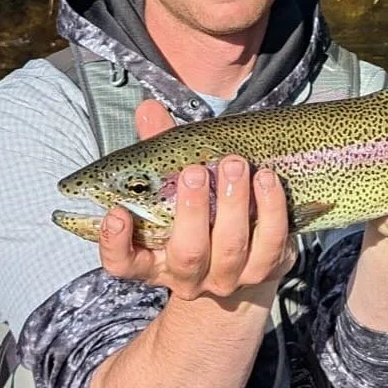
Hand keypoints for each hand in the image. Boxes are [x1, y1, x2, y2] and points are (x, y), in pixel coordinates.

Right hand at [98, 99, 294, 300]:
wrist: (244, 257)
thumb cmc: (199, 213)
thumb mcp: (173, 186)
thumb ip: (159, 150)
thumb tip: (149, 109)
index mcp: (153, 259)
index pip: (122, 262)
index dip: (115, 243)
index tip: (118, 213)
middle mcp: (188, 275)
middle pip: (188, 254)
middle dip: (193, 211)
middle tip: (195, 172)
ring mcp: (228, 277)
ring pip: (231, 248)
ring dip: (235, 204)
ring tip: (235, 164)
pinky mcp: (264, 269)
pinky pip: (271, 243)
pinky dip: (271, 210)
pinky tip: (266, 178)